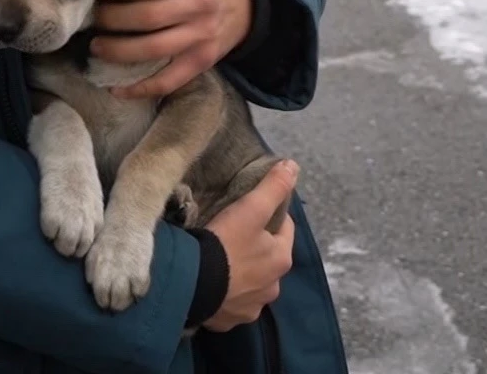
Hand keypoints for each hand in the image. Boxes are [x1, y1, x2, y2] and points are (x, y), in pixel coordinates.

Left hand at [90, 0, 251, 98]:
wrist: (241, 3)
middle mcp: (201, 4)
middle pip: (147, 18)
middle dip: (112, 21)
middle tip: (91, 19)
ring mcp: (203, 36)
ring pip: (154, 50)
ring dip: (119, 52)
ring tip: (96, 48)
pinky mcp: (203, 61)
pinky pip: (170, 80)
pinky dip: (141, 88)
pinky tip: (116, 88)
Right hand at [201, 160, 298, 331]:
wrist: (192, 285)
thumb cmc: (225, 244)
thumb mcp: (250, 209)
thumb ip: (273, 187)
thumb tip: (294, 166)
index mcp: (281, 260)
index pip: (284, 229)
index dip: (270, 214)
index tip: (251, 208)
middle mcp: (273, 288)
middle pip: (268, 258)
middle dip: (256, 246)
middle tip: (232, 232)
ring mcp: (251, 307)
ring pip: (251, 283)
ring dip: (242, 272)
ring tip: (219, 259)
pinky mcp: (230, 320)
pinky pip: (232, 302)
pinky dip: (226, 292)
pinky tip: (212, 282)